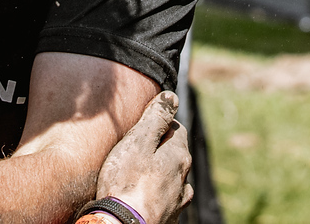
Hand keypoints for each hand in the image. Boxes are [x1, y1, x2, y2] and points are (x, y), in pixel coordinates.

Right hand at [94, 91, 191, 223]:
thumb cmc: (126, 183)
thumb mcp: (138, 141)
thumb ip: (156, 118)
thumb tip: (172, 98)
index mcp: (179, 156)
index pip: (177, 128)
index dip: (159, 124)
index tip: (141, 127)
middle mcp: (183, 179)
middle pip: (174, 154)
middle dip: (158, 148)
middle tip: (134, 149)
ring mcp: (177, 201)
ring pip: (171, 179)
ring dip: (158, 173)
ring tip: (137, 174)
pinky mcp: (167, 218)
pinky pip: (164, 199)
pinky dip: (155, 194)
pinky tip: (140, 195)